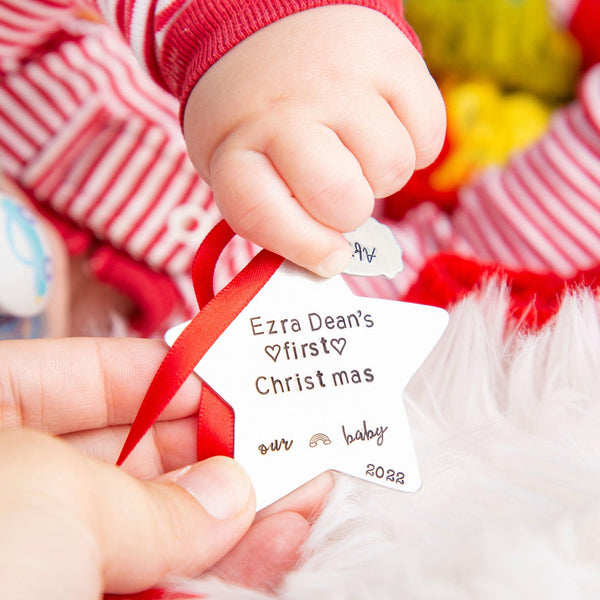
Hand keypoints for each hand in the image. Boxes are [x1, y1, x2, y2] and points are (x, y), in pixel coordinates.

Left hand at [0, 338, 332, 596]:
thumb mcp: (53, 501)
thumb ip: (154, 499)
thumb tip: (226, 493)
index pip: (76, 374)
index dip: (155, 372)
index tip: (219, 380)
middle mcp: (6, 494)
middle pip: (125, 454)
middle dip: (206, 451)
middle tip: (271, 443)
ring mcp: (39, 562)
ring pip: (151, 528)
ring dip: (230, 515)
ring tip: (298, 492)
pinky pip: (159, 583)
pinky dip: (220, 571)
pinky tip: (275, 546)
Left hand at [184, 5, 444, 275]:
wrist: (274, 20)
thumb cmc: (258, 113)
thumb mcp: (237, 161)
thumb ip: (273, 215)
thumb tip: (334, 261)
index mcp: (234, 147)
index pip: (262, 216)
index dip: (304, 248)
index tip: (328, 257)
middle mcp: (283, 112)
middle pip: (341, 200)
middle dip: (348, 212)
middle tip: (338, 190)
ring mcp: (338, 82)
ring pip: (392, 169)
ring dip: (381, 176)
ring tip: (356, 151)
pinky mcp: (389, 59)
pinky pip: (428, 134)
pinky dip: (415, 144)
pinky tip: (384, 127)